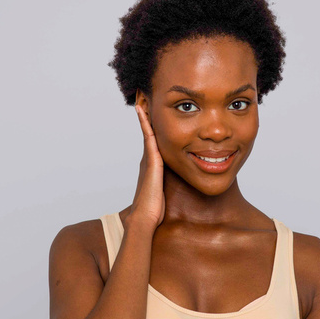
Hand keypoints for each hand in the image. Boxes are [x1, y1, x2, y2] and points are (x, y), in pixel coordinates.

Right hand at [128, 105, 165, 228]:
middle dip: (146, 120)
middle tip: (143, 102)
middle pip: (148, 134)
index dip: (153, 130)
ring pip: (147, 133)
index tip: (152, 117)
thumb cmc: (155, 208)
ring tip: (142, 102)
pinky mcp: (152, 161)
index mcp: (152, 165)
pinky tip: (145, 113)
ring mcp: (148, 159)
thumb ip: (167, 183)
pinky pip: (149, 137)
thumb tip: (177, 182)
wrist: (145, 216)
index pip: (153, 143)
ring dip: (144, 118)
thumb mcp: (163, 191)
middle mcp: (148, 159)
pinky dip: (146, 124)